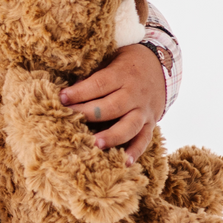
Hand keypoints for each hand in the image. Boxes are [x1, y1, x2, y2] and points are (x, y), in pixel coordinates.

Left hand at [58, 44, 164, 165]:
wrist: (160, 65)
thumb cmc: (126, 63)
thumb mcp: (110, 59)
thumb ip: (93, 75)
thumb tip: (69, 92)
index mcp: (122, 74)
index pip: (99, 84)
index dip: (80, 92)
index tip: (62, 98)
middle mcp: (134, 93)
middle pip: (112, 107)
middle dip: (89, 115)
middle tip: (69, 121)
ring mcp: (144, 110)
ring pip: (129, 126)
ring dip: (112, 136)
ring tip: (96, 144)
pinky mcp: (151, 123)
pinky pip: (145, 139)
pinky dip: (136, 151)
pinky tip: (125, 162)